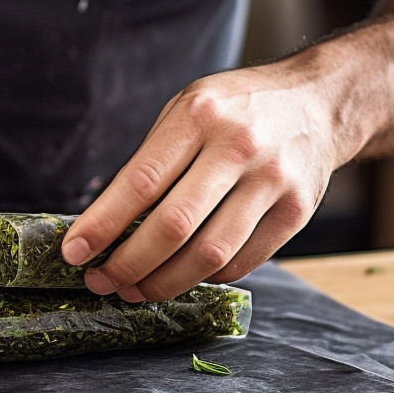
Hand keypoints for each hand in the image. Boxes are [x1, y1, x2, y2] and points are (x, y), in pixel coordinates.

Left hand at [62, 59, 349, 300]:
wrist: (318, 103)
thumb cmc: (237, 109)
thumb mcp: (187, 109)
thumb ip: (152, 160)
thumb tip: (105, 226)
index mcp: (199, 115)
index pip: (141, 182)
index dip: (103, 225)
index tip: (75, 253)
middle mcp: (238, 146)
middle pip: (173, 226)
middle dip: (128, 264)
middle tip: (101, 281)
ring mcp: (273, 181)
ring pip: (208, 254)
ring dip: (163, 283)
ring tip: (136, 290)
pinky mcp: (297, 212)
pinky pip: (241, 262)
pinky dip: (204, 277)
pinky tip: (182, 275)